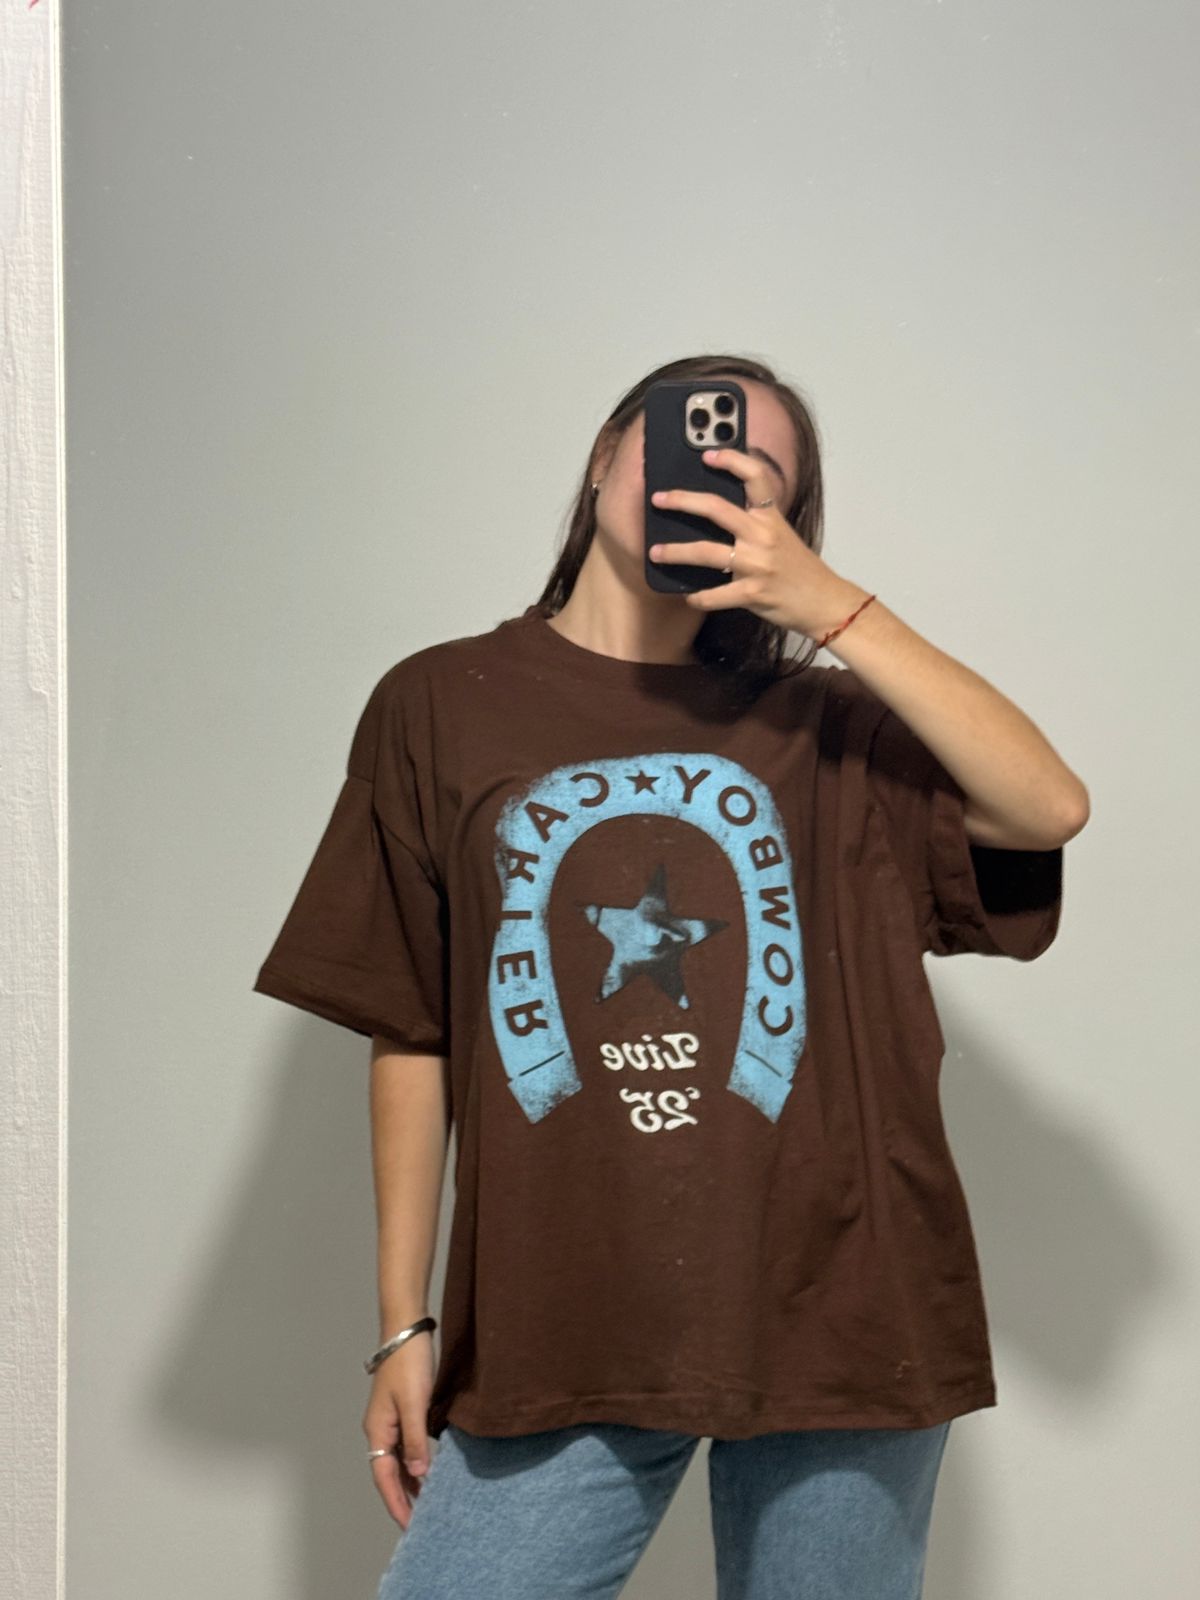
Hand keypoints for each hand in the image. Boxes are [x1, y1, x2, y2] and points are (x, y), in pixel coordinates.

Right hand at [362, 1335, 436, 1528]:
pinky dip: (415, 1463)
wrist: (407, 1329)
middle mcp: (379, 1429)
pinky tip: (428, 1470)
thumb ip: (415, 1440)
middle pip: (388, 1473)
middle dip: (402, 1499)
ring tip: (425, 1505)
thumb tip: (417, 1475)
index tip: (408, 1526)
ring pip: (397, 1461)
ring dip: (409, 1483)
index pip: (384, 1477)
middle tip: (419, 1523)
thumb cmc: (408, 1363)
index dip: (396, 1502)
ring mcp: (389, 1420)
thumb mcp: (415, 1403)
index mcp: (377, 1430)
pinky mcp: (402, 1410)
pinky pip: (406, 1446)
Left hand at [647, 447, 868, 641]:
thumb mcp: (782, 535)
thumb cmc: (799, 569)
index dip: (732, 461)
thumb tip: (714, 514)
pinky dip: (698, 597)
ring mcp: (758, 565)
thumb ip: (755, 522)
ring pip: (706, 552)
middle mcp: (763, 536)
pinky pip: (715, 595)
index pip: (755, 477)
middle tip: (658, 499)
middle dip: (682, 501)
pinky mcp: (753, 593)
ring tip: (655, 552)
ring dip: (675, 552)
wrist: (825, 602)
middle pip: (716, 509)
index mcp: (771, 517)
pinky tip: (688, 595)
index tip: (707, 455)